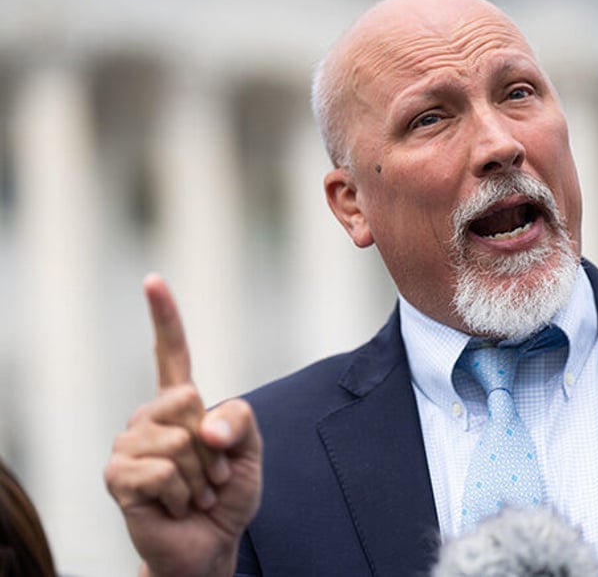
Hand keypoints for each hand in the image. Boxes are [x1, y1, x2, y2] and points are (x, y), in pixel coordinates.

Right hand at [104, 275, 261, 576]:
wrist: (211, 543)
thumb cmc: (227, 493)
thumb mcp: (252, 450)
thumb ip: (240, 421)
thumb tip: (202, 426)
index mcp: (180, 404)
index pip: (171, 353)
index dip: (164, 317)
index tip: (153, 280)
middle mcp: (150, 418)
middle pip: (189, 401)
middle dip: (215, 447)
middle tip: (212, 474)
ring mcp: (130, 446)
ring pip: (180, 441)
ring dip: (202, 476)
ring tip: (195, 492)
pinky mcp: (119, 477)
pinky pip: (163, 472)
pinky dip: (184, 494)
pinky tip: (177, 506)